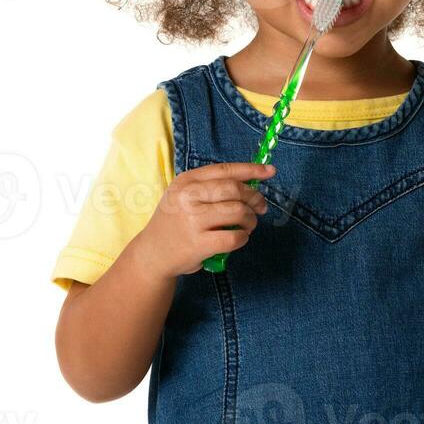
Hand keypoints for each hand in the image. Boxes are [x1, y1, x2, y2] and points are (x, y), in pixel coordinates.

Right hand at [133, 162, 273, 278]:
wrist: (152, 253)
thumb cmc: (176, 221)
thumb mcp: (185, 195)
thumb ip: (212, 186)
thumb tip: (253, 180)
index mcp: (186, 181)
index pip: (225, 170)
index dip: (251, 170)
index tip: (270, 171)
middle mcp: (188, 198)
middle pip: (235, 190)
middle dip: (255, 198)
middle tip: (260, 207)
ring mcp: (192, 221)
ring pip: (238, 212)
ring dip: (251, 219)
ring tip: (248, 225)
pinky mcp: (197, 244)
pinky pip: (234, 237)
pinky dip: (243, 238)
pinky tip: (239, 238)